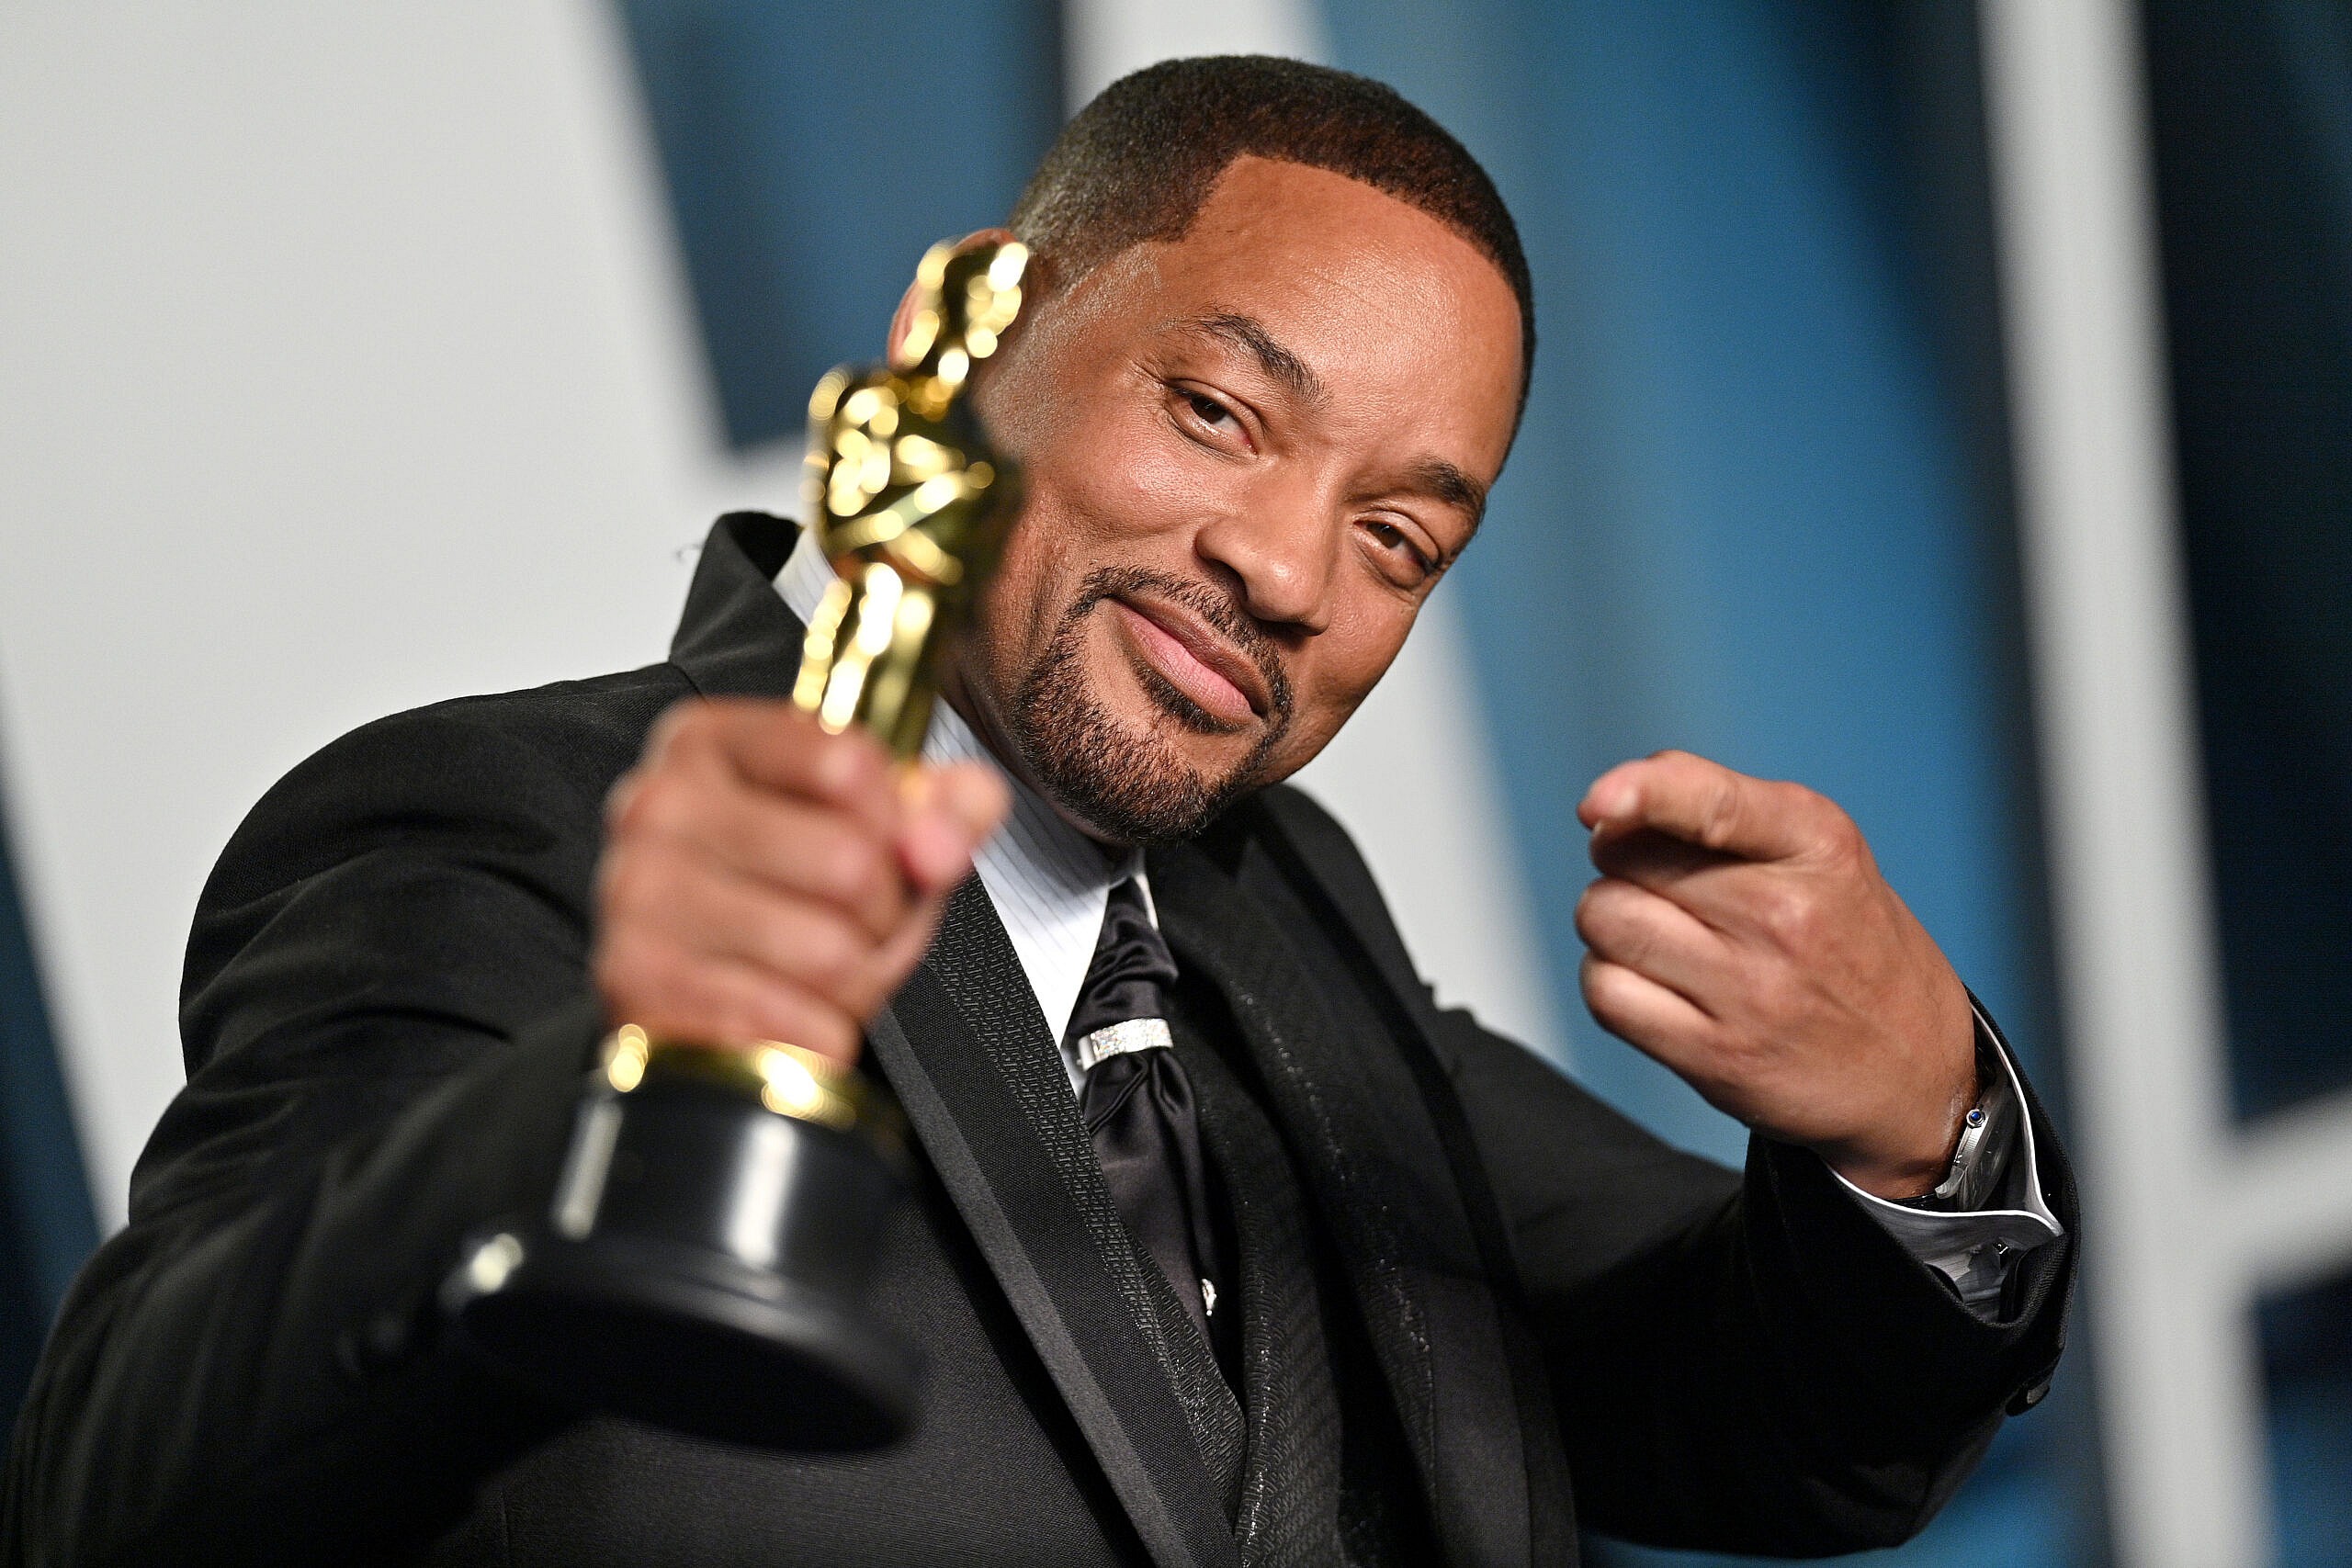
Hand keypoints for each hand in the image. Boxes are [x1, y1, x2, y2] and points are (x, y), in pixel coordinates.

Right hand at [594, 699, 1008, 1064]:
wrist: (695, 1011)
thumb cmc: (779, 906)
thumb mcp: (873, 839)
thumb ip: (941, 810)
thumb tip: (944, 839)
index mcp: (710, 742)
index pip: (849, 760)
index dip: (898, 819)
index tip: (885, 842)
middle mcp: (661, 803)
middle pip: (851, 859)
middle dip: (885, 914)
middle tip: (854, 926)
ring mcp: (642, 891)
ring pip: (829, 950)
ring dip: (854, 981)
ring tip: (819, 975)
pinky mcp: (644, 982)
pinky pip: (797, 1019)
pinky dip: (818, 1033)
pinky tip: (785, 1015)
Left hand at [1573, 750, 1975, 1198]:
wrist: (1916, 1074)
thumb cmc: (1851, 947)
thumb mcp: (1821, 854)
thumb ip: (1720, 810)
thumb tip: (1606, 808)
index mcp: (1818, 844)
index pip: (1709, 801)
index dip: (1639, 793)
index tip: (1597, 804)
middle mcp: (1785, 913)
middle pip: (1626, 857)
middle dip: (1625, 863)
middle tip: (1673, 892)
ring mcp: (1749, 989)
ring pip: (1603, 919)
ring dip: (1612, 923)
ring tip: (1667, 939)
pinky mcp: (1714, 1055)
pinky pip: (1605, 992)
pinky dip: (1610, 982)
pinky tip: (1658, 987)